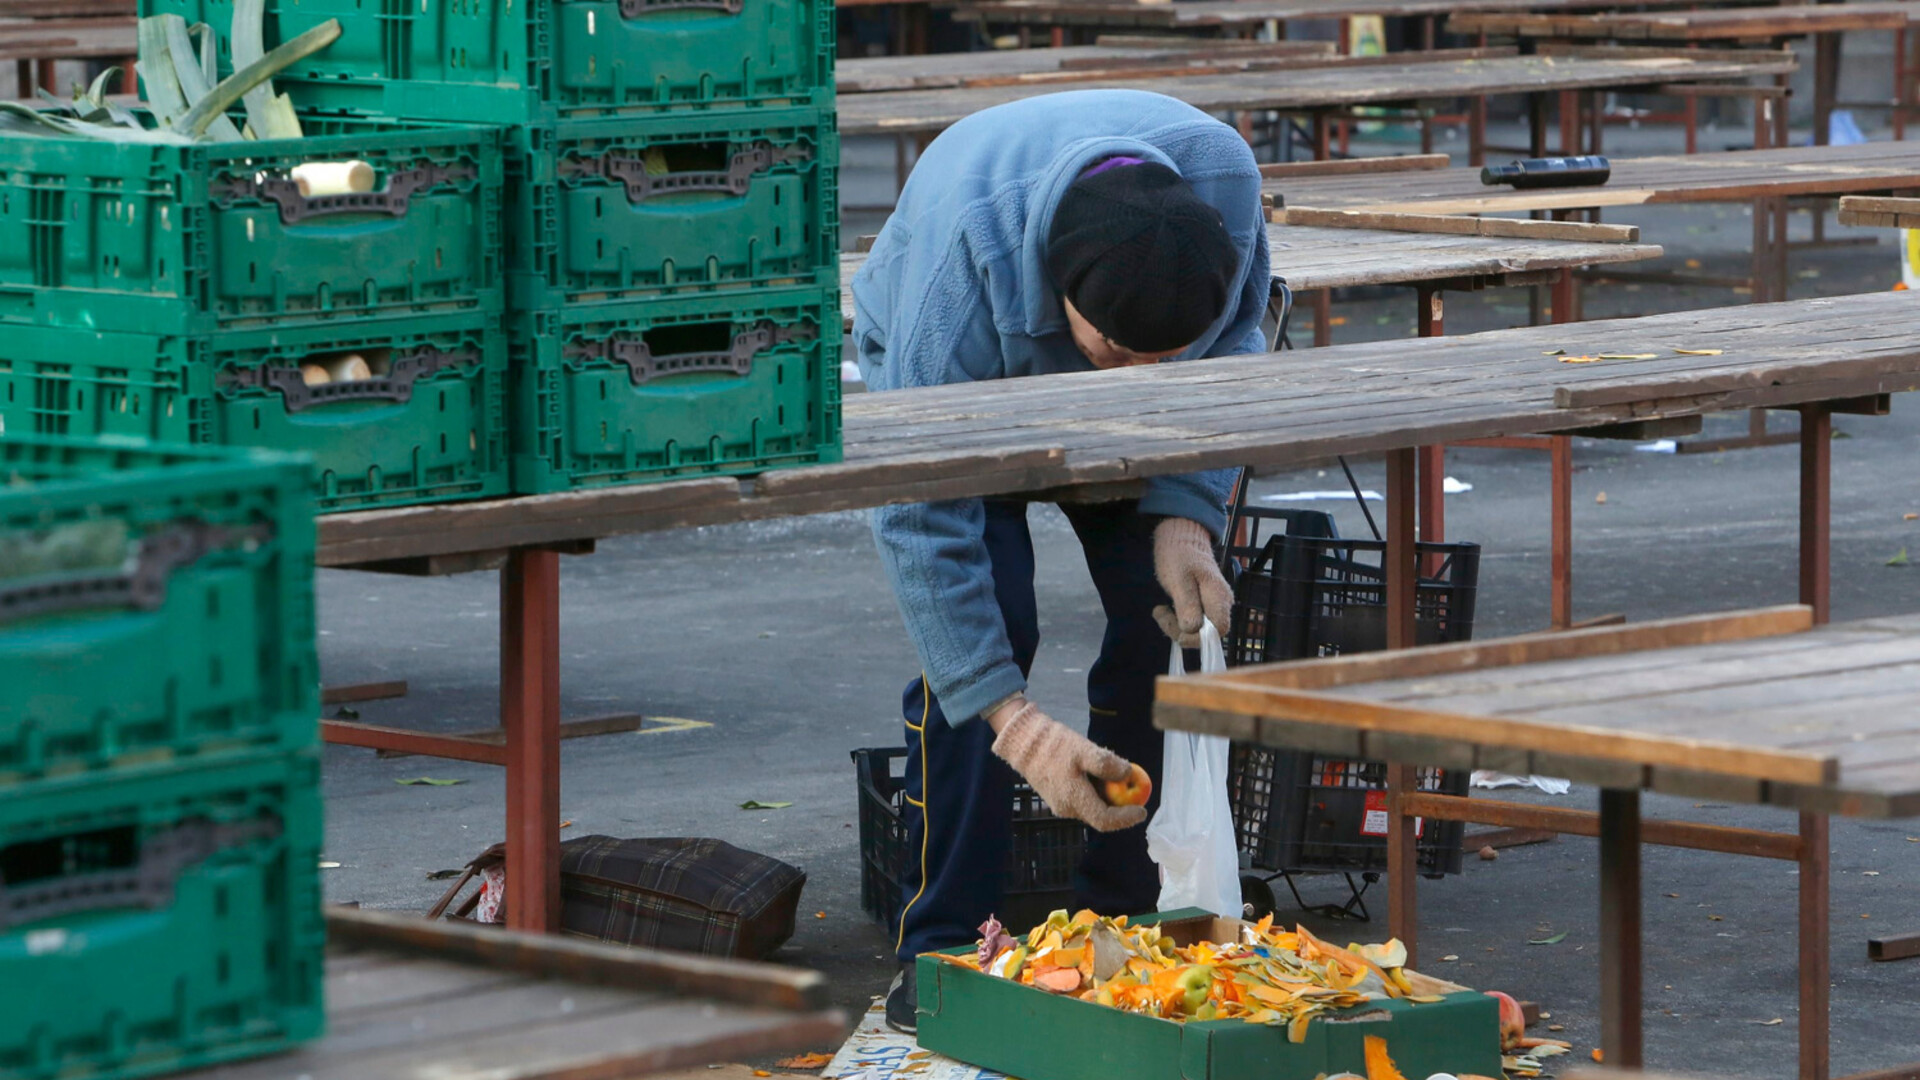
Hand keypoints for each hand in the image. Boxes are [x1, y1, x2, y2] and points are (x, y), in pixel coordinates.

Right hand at [987, 697, 1146, 832]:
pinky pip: (1083, 801)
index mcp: (1074, 799)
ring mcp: (1061, 805)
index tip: (1142, 809)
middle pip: (1101, 816)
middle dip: (1120, 807)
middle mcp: (1067, 809)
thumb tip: (1128, 774)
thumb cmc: (1054, 745)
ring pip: (1092, 808)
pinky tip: (1096, 774)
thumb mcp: (1084, 750)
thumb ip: (1106, 764)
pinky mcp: (1058, 798)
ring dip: (1108, 798)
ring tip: (1114, 775)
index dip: (1126, 818)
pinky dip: (1096, 793)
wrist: (1025, 743)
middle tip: (1134, 789)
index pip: (1105, 820)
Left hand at [1151, 517, 1232, 646]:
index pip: (1219, 630)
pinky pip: (1194, 622)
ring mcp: (1214, 604)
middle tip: (1160, 613)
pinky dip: (1177, 620)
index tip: (1178, 630)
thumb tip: (1192, 629)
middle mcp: (1222, 603)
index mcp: (1218, 596)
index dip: (1199, 637)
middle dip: (1181, 630)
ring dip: (1176, 625)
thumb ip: (1187, 604)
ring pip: (1198, 629)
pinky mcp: (1204, 605)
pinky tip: (1166, 608)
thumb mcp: (1178, 579)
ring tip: (1159, 609)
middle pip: (1207, 633)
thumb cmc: (1179, 556)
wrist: (1181, 539)